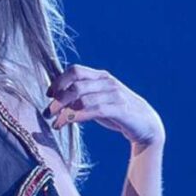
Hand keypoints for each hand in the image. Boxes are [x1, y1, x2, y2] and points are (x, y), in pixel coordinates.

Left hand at [44, 64, 164, 147]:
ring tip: (56, 123)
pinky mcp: (120, 109)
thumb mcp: (98, 100)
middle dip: (58, 99)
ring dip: (64, 111)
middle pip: (75, 85)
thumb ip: (81, 96)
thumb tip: (54, 100)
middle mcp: (107, 82)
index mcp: (101, 76)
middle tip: (48, 112)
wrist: (147, 125)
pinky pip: (94, 110)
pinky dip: (77, 116)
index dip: (59, 81)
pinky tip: (68, 123)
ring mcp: (115, 95)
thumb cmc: (117, 112)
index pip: (75, 70)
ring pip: (82, 98)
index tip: (48, 95)